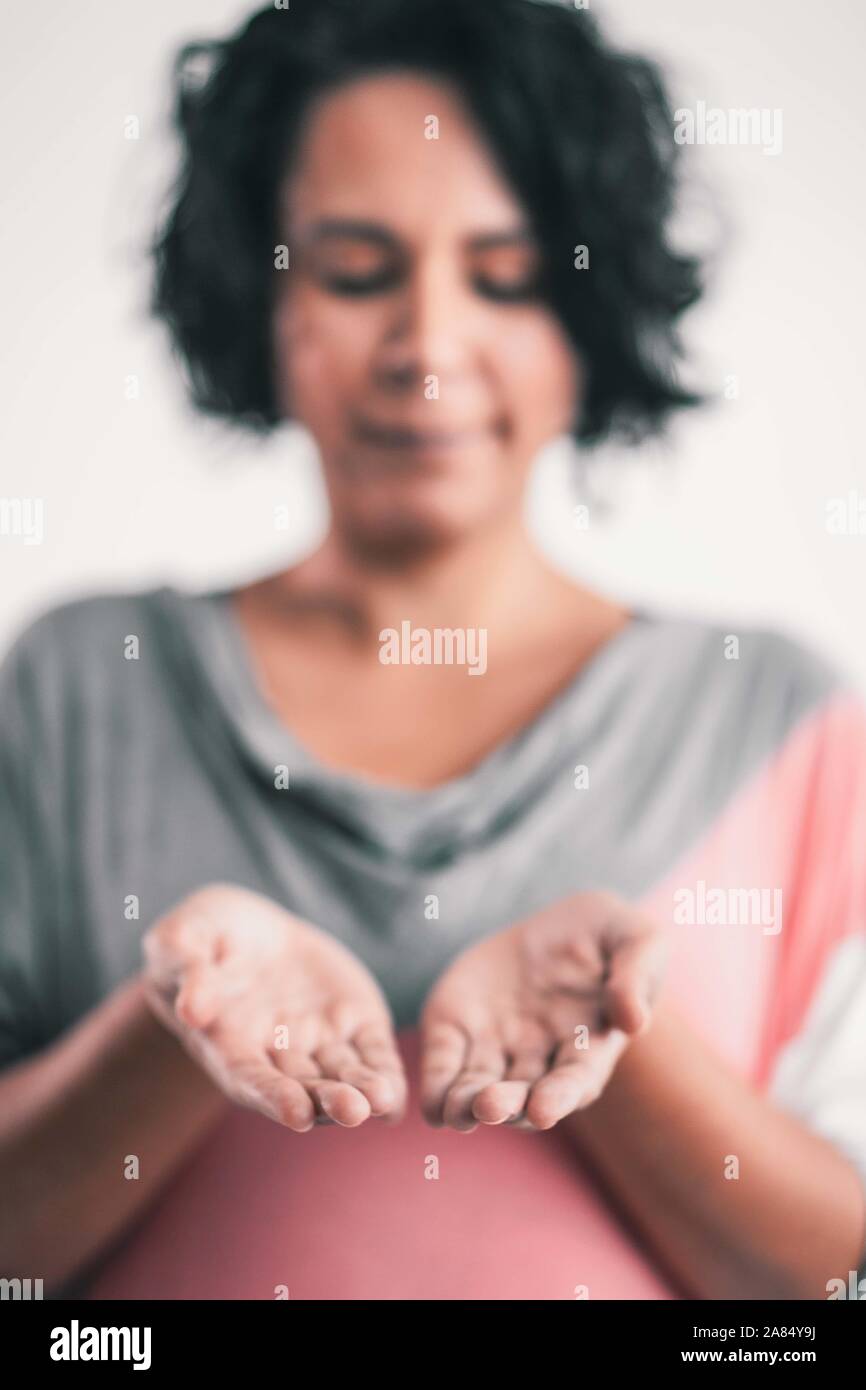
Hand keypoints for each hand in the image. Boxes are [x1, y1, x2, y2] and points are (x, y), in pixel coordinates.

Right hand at [141, 882, 406, 1131]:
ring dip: (362, 1091)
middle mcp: (276, 1054)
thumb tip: (192, 1008)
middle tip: (353, 1111)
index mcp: (228, 1043)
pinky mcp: (351, 1021)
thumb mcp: (182, 939)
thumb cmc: (200, 935)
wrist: (246, 927)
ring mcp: (317, 1041)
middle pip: (303, 1088)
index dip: (273, 1097)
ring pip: (341, 1075)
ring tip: (381, 1100)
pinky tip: (397, 1094)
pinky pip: (371, 1051)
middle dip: (327, 1101)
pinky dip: (385, 1071)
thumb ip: (188, 969)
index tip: (296, 1114)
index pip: (251, 1078)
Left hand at [419, 890, 667, 1131]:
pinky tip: (431, 1105)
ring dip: (467, 1105)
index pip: (574, 1079)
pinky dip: (436, 1086)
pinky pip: (444, 1063)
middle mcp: (540, 1058)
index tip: (543, 1109)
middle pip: (523, 1094)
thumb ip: (639, 976)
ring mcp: (498, 1046)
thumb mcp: (638, 940)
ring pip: (479, 1088)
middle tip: (491, 1106)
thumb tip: (633, 1020)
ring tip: (457, 1110)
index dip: (559, 1096)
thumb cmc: (610, 936)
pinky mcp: (460, 1028)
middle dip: (507, 1104)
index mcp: (589, 1045)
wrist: (561, 922)